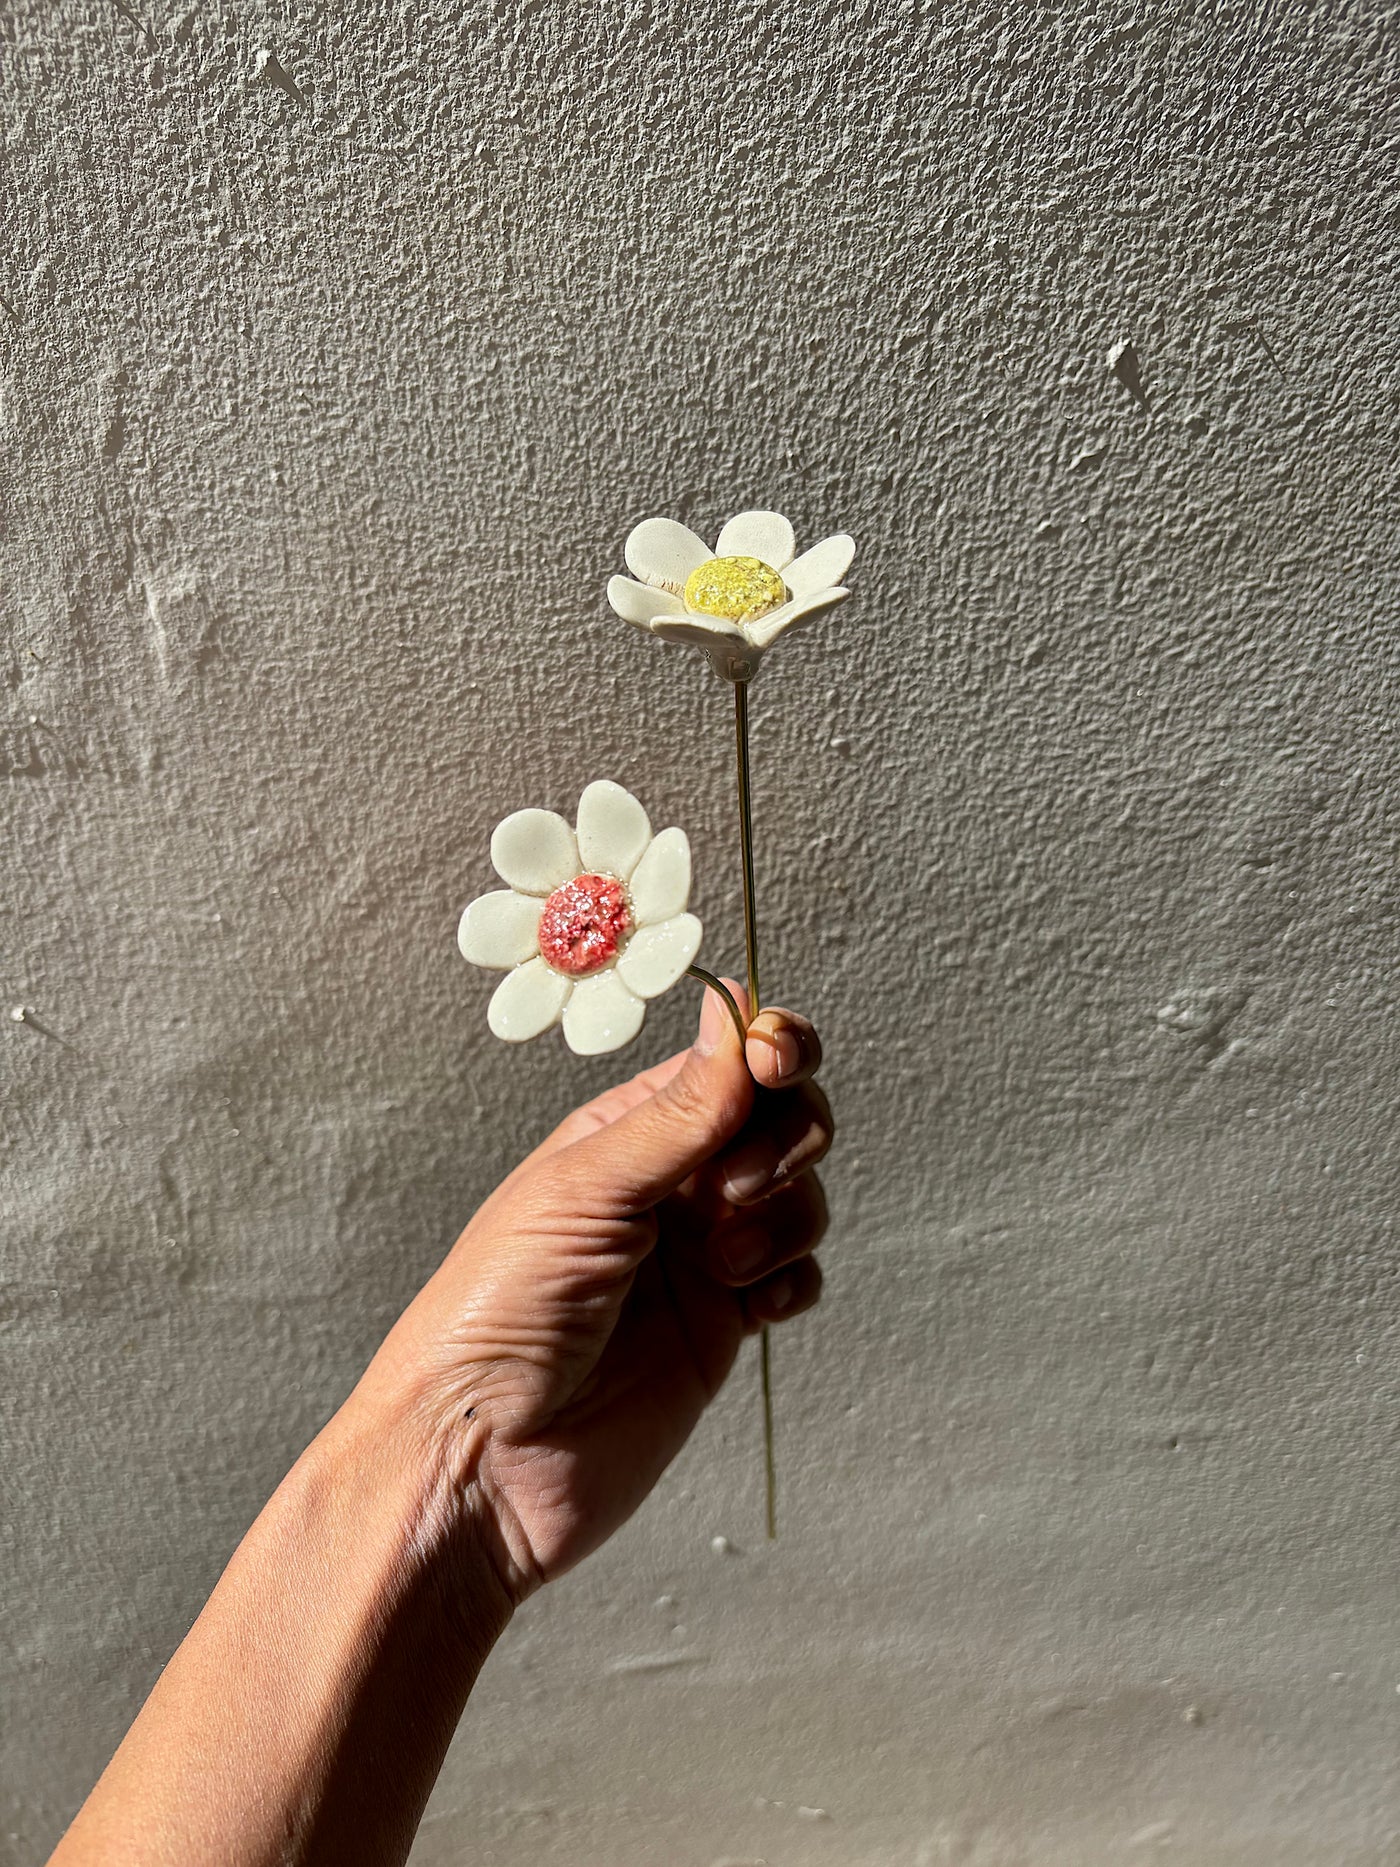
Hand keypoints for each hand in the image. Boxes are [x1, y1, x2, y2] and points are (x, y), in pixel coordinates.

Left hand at [364, 984, 831, 1599]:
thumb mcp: (580, 1194)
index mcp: (621, 1133)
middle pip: (778, 1118)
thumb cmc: (493, 1316)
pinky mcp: (723, 1324)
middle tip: (731, 1189)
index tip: (775, 1060)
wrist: (486, 1461)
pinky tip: (750, 1307)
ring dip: (785, 1217)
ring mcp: (699, 1254)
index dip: (765, 1046)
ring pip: (799, 1195)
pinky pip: (796, 1275)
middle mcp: (666, 1184)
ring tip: (721, 1267)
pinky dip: (792, 1279)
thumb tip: (738, 1025)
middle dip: (782, 1139)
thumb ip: (674, 1118)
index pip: (720, 1059)